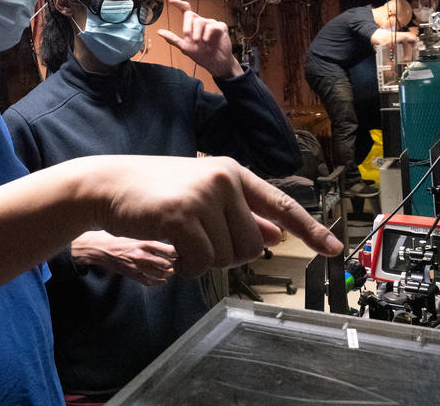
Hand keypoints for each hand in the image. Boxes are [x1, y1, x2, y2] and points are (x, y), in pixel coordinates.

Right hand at [71, 231, 176, 285]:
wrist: (99, 249)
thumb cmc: (117, 239)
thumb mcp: (133, 235)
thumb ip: (146, 239)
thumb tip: (163, 239)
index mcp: (142, 243)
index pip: (165, 249)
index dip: (174, 252)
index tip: (178, 252)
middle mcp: (141, 255)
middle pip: (164, 263)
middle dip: (172, 265)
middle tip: (176, 264)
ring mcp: (136, 266)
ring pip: (158, 274)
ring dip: (166, 274)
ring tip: (170, 273)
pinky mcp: (131, 274)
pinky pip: (147, 281)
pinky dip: (156, 282)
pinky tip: (161, 281)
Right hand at [87, 155, 342, 277]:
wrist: (106, 185)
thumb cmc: (152, 191)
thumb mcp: (201, 196)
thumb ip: (239, 213)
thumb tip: (276, 234)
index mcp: (232, 172)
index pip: (279, 204)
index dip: (309, 229)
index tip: (333, 249)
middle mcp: (223, 180)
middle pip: (251, 245)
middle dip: (225, 254)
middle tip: (195, 239)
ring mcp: (203, 196)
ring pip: (226, 257)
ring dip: (202, 261)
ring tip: (177, 239)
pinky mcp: (182, 215)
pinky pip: (201, 262)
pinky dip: (186, 267)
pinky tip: (169, 248)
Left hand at [157, 0, 241, 78]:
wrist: (215, 63)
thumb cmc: (201, 55)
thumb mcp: (184, 47)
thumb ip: (172, 39)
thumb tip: (159, 32)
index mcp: (193, 25)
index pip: (186, 10)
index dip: (179, 4)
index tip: (170, 1)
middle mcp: (202, 21)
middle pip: (190, 15)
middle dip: (186, 27)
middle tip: (189, 39)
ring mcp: (211, 23)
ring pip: (199, 21)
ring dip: (197, 35)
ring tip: (200, 43)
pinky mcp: (220, 27)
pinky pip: (210, 26)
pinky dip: (206, 36)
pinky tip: (208, 42)